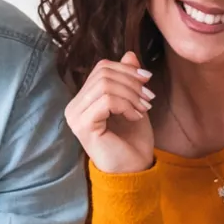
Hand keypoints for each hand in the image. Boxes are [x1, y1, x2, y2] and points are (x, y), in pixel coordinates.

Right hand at [64, 51, 155, 173]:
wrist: (134, 169)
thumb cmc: (132, 140)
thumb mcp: (134, 102)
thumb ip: (129, 79)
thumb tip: (129, 54)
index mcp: (83, 99)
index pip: (102, 68)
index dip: (127, 70)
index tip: (148, 83)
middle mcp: (74, 106)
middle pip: (103, 73)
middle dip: (132, 82)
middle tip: (148, 99)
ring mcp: (75, 116)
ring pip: (105, 85)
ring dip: (131, 95)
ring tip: (143, 109)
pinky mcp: (83, 126)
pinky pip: (106, 100)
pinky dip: (126, 105)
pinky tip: (135, 117)